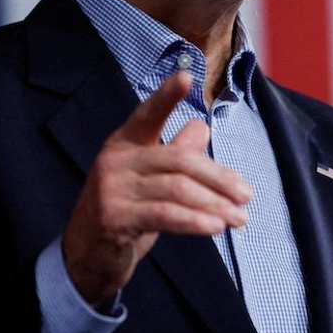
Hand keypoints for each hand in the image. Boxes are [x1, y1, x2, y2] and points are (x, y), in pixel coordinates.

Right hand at [61, 71, 252, 307]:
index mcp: (124, 143)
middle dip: (219, 177)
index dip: (167, 96)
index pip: (148, 114)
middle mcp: (115, 160)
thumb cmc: (124, 210)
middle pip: (179, 160)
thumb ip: (174, 153)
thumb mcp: (150, 180)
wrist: (85, 255)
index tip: (187, 76)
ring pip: (177, 189)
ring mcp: (112, 188)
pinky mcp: (115, 218)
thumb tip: (202, 127)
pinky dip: (195, 221)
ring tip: (240, 218)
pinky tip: (216, 226)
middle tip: (247, 195)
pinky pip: (165, 215)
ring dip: (215, 204)